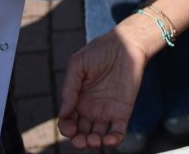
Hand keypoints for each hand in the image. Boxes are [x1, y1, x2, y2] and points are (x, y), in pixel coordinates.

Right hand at [58, 16, 159, 148]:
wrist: (125, 44)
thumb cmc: (99, 51)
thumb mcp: (77, 64)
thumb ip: (69, 88)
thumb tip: (63, 113)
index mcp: (77, 99)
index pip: (67, 122)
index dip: (66, 129)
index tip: (69, 128)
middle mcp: (90, 109)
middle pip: (80, 133)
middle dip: (78, 141)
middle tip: (80, 140)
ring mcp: (106, 111)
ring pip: (97, 136)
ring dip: (94, 143)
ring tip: (94, 140)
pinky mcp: (123, 111)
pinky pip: (118, 132)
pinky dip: (114, 141)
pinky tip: (109, 140)